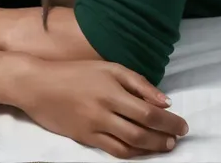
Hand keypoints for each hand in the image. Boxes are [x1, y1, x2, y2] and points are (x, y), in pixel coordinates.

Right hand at [16, 59, 187, 158]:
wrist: (38, 84)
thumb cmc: (75, 72)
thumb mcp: (107, 67)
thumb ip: (137, 82)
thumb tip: (164, 100)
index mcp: (111, 88)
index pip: (148, 110)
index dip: (169, 122)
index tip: (183, 125)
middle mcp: (104, 109)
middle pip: (142, 131)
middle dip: (165, 137)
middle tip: (178, 138)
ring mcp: (94, 126)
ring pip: (130, 145)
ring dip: (153, 148)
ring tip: (165, 146)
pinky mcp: (85, 138)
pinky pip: (114, 151)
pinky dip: (132, 154)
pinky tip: (141, 150)